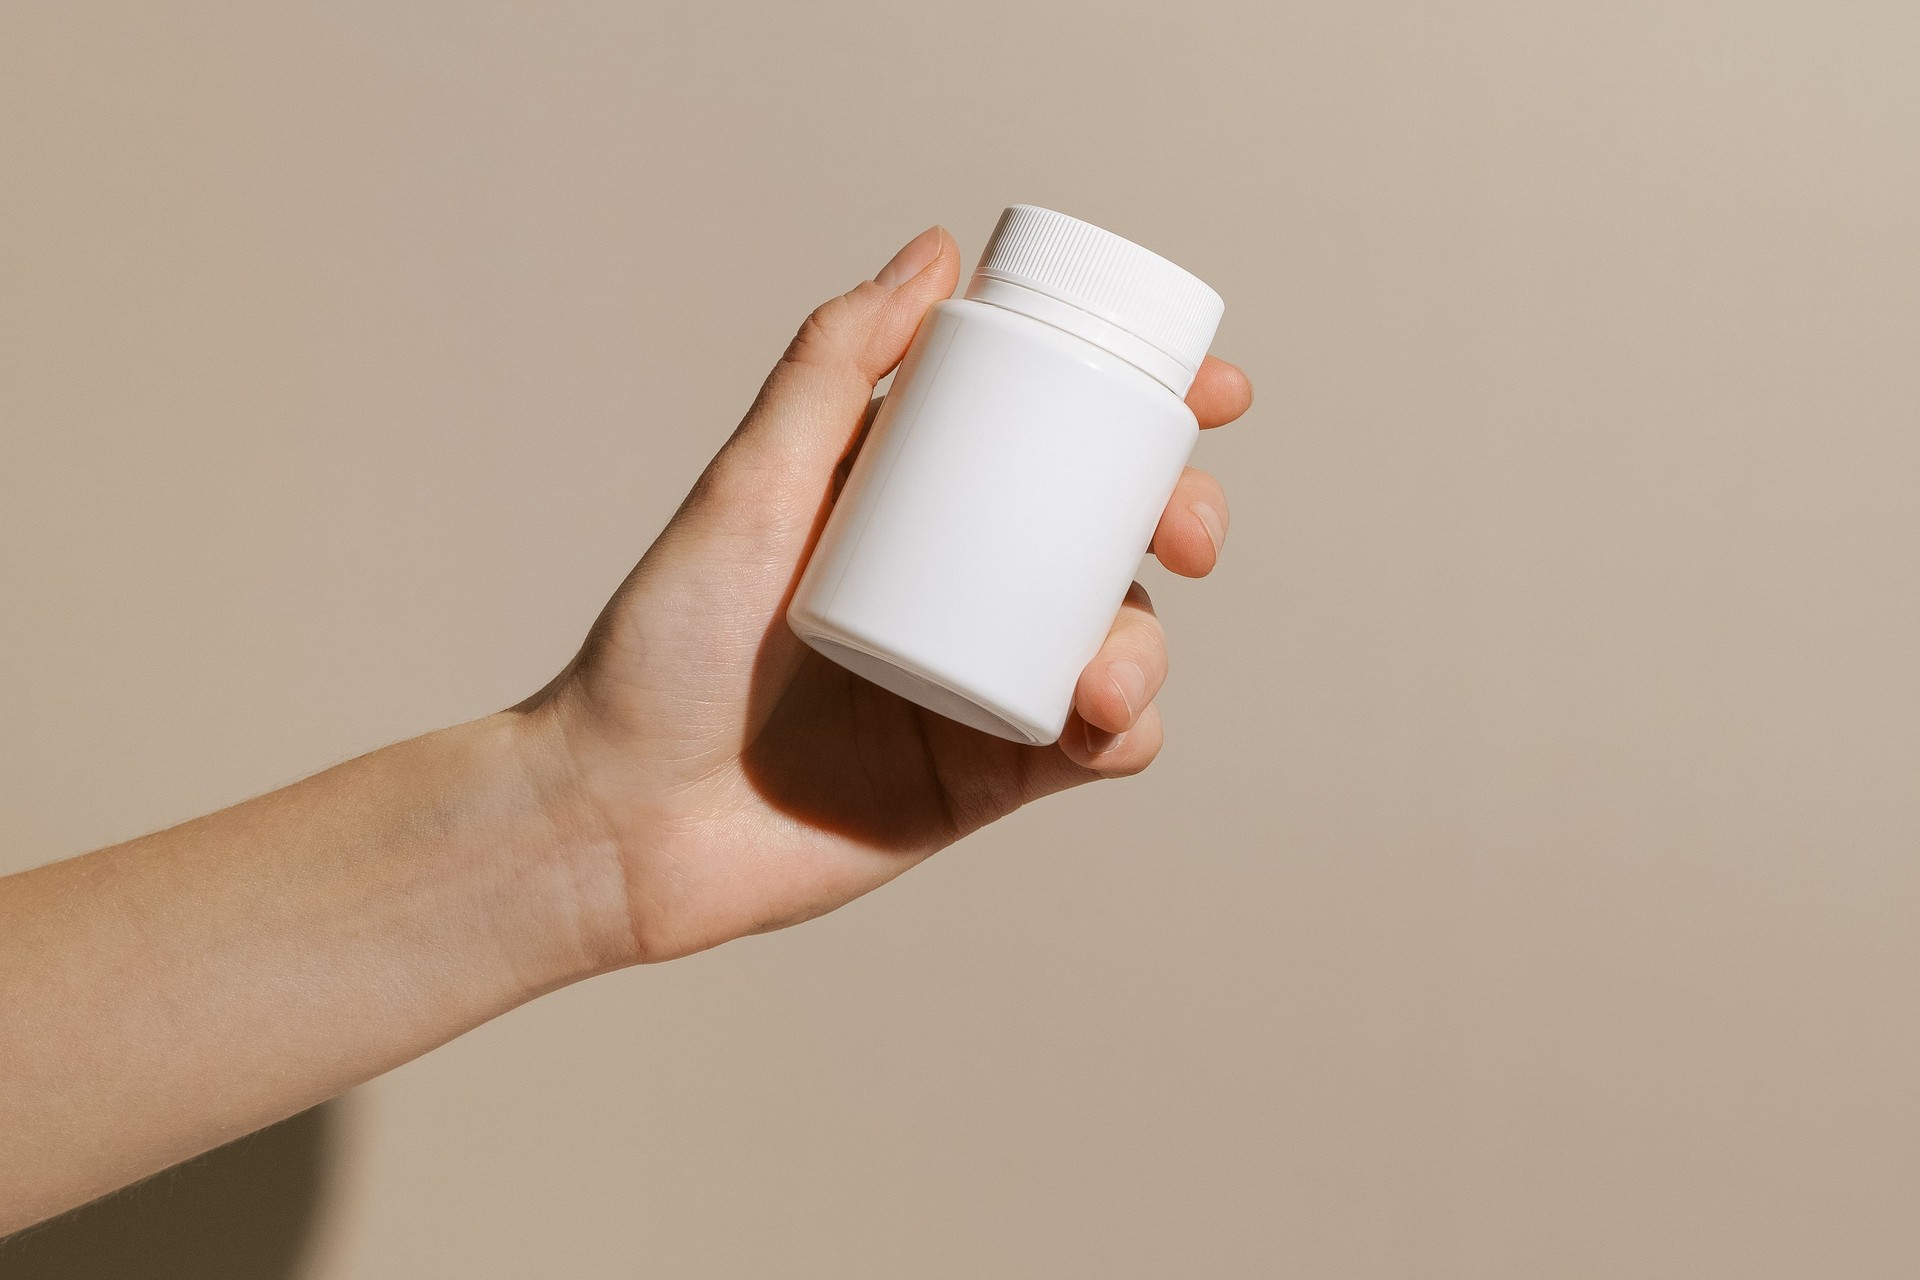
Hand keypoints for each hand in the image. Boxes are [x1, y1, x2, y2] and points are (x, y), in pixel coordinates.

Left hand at [518, 226, 1252, 962]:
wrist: (624, 819)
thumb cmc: (663, 647)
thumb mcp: (750, 486)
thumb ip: (832, 368)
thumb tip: (936, 257)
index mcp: (914, 504)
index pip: (1052, 438)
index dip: (1146, 412)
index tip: (1206, 392)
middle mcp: (960, 585)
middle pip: (1111, 535)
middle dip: (1181, 517)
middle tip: (1185, 530)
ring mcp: (981, 678)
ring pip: (1122, 640)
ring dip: (1151, 641)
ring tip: (1103, 668)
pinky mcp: (988, 773)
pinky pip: (1097, 744)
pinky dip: (1128, 729)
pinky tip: (1103, 720)